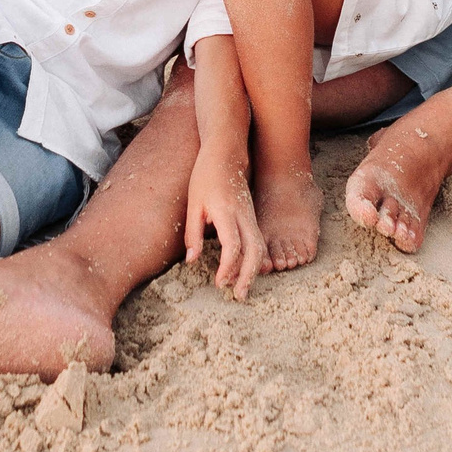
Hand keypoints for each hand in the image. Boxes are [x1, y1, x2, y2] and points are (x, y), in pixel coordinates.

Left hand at [184, 150, 266, 298]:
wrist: (226, 155)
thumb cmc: (205, 177)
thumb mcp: (193, 204)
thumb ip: (193, 233)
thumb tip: (191, 261)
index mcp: (227, 212)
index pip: (233, 246)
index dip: (227, 268)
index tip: (219, 283)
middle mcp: (244, 216)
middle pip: (255, 251)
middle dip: (248, 276)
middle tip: (239, 296)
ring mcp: (251, 216)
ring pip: (260, 248)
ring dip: (253, 271)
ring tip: (242, 290)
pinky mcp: (252, 217)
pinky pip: (258, 242)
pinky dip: (253, 260)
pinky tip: (243, 272)